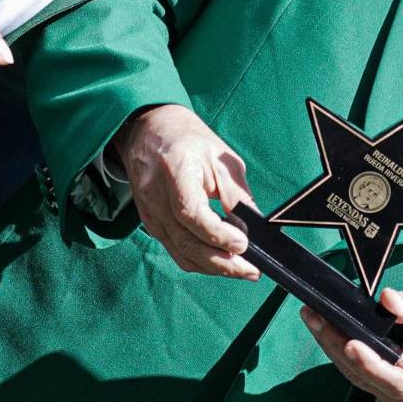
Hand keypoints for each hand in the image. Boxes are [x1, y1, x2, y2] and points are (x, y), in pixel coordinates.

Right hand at [116, 103, 259, 278]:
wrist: (148, 131)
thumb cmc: (187, 139)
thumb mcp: (220, 157)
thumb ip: (236, 193)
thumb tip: (254, 227)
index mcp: (174, 171)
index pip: (191, 213)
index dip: (217, 234)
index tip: (243, 244)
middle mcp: (156, 197)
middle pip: (186, 242)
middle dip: (222, 263)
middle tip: (251, 270)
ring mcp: (150, 213)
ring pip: (181, 253)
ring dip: (213, 267)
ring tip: (242, 270)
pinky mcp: (151, 223)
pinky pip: (175, 250)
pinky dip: (199, 260)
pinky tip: (220, 261)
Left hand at [301, 285, 402, 401]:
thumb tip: (387, 299)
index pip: (398, 381)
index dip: (371, 365)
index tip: (351, 343)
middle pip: (368, 378)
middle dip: (338, 346)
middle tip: (316, 316)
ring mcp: (396, 395)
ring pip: (357, 376)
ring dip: (332, 346)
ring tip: (312, 317)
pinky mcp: (384, 387)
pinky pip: (358, 372)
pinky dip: (339, 350)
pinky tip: (325, 329)